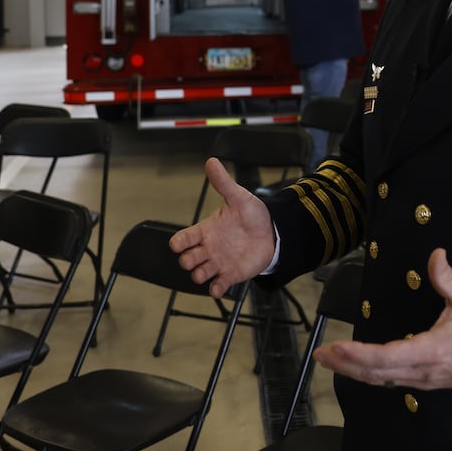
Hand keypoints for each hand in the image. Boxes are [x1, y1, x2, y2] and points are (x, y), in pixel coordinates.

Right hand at [168, 157, 275, 297]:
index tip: (179, 243)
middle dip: (188, 261)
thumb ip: (223, 183)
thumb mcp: (238, 197)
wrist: (273, 232)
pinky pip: (217, 287)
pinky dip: (215, 289)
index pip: (183, 239)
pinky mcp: (231, 274)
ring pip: (199, 275)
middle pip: (187, 260)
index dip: (178, 243)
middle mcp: (209, 248)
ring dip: (199, 275)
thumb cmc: (252, 215)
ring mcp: (219, 262)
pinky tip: (219, 286)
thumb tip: (211, 161)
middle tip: (197, 257)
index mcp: (206, 230)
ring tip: (207, 272)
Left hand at [313, 248, 451, 389]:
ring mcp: (423, 380)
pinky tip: (358, 367)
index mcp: (431, 350)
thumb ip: (448, 278)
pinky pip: (391, 380)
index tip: (337, 346)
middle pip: (375, 373)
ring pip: (381, 379)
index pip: (387, 356)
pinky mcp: (425, 382)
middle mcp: (422, 370)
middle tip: (320, 354)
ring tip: (331, 359)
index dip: (359, 353)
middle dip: (345, 363)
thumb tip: (436, 254)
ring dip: (354, 370)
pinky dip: (370, 374)